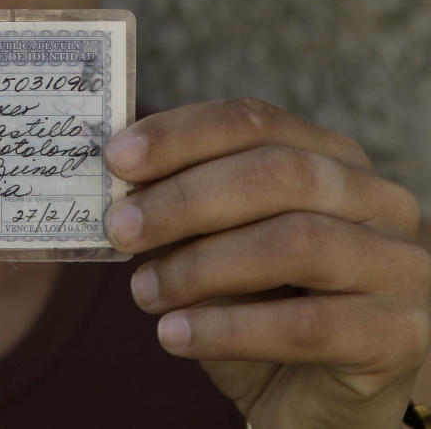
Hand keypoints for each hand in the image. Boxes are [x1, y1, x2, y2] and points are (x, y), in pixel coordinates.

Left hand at [104, 98, 428, 428]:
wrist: (308, 396)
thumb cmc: (255, 305)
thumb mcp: (211, 246)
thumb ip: (179, 209)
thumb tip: (118, 184)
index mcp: (329, 160)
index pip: (255, 122)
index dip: (182, 135)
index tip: (116, 158)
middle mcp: (376, 200)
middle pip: (280, 173)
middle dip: (186, 199)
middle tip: (121, 230)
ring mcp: (398, 265)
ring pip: (296, 242)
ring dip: (201, 266)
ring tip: (143, 292)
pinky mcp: (401, 334)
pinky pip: (308, 324)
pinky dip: (228, 329)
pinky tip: (174, 335)